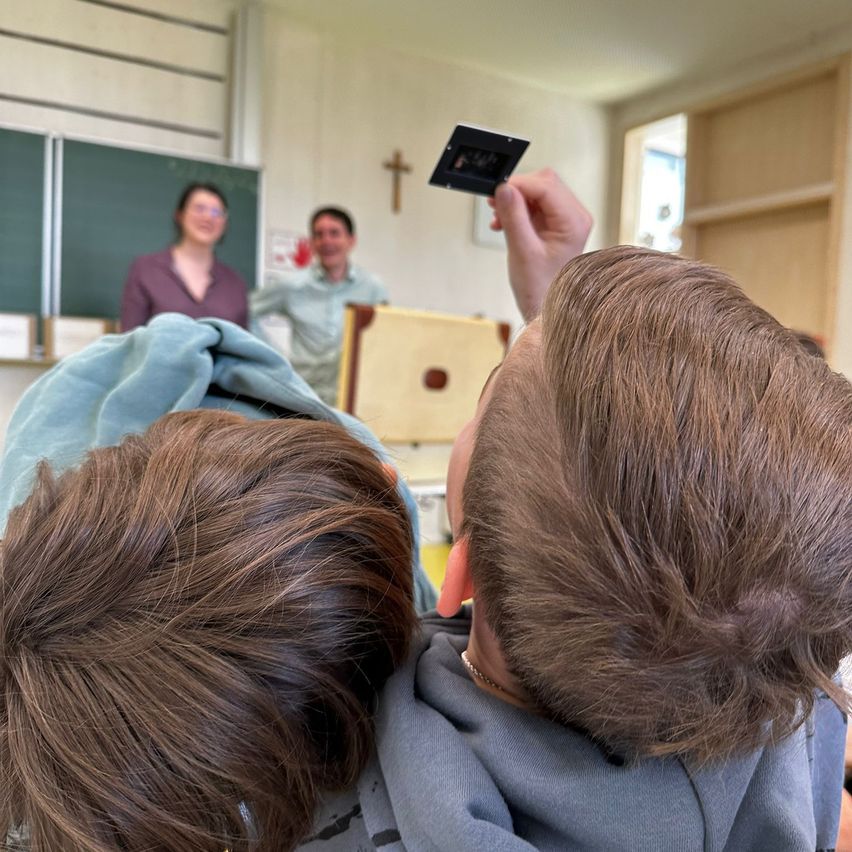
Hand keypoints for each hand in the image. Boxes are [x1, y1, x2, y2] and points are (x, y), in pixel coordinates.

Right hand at [489, 169, 592, 320]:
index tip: (497, 190)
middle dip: (517, 191)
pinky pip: (534, 205)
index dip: (519, 184)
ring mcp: (565, 220)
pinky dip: (517, 210)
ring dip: (515, 201)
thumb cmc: (540, 289)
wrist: (544, 308)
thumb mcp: (522, 251)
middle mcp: (574, 217)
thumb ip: (513, 217)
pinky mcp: (554, 225)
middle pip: (544, 183)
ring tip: (499, 218)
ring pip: (537, 192)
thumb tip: (504, 188)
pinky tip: (504, 223)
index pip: (546, 187)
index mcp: (574, 222)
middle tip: (495, 203)